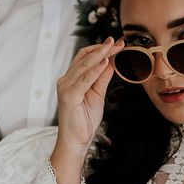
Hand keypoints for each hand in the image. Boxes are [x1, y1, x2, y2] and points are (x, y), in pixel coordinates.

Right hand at [55, 37, 123, 154]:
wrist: (76, 141)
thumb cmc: (84, 121)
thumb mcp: (97, 95)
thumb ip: (102, 78)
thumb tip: (110, 62)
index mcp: (71, 79)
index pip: (84, 57)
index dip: (100, 49)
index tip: (116, 44)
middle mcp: (65, 80)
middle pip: (84, 58)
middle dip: (102, 48)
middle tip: (117, 41)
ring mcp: (66, 87)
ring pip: (84, 65)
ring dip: (100, 54)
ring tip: (114, 47)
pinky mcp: (69, 96)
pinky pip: (84, 79)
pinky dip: (95, 69)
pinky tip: (105, 62)